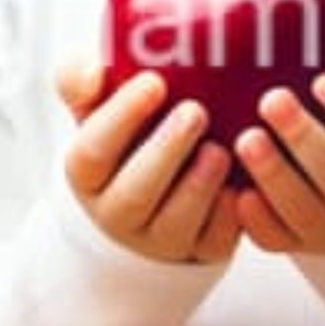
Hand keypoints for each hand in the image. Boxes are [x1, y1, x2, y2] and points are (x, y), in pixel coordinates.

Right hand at [57, 63, 240, 264]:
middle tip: (195, 111)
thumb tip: (93, 72)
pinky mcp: (202, 252)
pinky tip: (243, 186)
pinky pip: (215, 242)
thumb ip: (81, 80)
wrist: (160, 185)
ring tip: (220, 150)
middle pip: (133, 192)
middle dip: (165, 151)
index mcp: (87, 173)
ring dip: (199, 186)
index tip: (154, 81)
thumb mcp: (99, 106)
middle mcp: (116, 213)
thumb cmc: (130, 134)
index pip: (92, 152)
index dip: (121, 117)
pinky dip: (230, 215)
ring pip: (175, 223)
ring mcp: (159, 239)